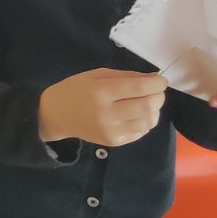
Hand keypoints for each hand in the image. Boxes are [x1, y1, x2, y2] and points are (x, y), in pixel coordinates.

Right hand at [38, 68, 166, 146]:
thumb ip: (126, 76)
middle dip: (159, 96)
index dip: (157, 83)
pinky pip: (141, 132)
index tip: (161, 80)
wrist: (56, 115)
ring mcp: (111, 131)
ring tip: (147, 103)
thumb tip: (154, 79)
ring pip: (148, 122)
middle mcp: (107, 113)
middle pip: (147, 106)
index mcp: (101, 92)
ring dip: (154, 110)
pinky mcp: (114, 142)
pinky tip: (137, 115)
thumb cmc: (76, 89)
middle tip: (156, 91)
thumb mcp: (97, 75)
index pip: (139, 87)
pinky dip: (145, 121)